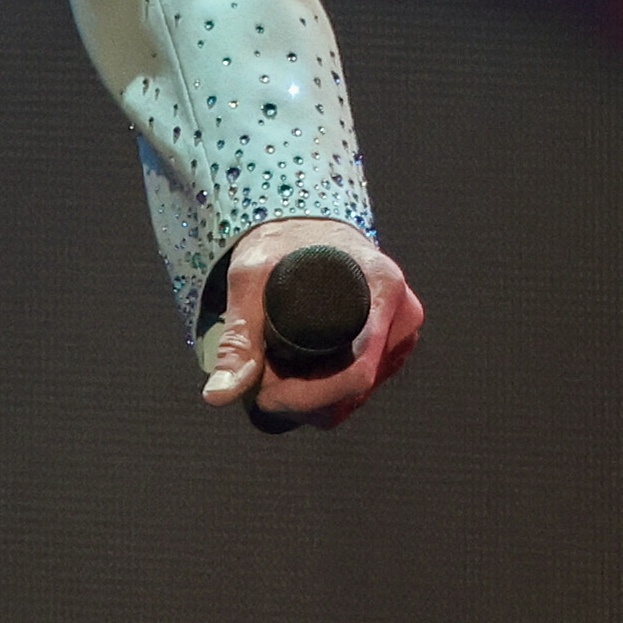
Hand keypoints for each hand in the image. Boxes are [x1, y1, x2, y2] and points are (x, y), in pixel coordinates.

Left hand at [199, 217, 424, 431]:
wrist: (304, 223)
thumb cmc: (283, 242)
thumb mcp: (252, 278)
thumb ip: (237, 337)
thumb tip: (218, 395)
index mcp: (383, 288)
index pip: (357, 370)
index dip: (309, 395)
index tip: (265, 395)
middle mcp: (403, 313)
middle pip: (355, 388)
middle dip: (302, 398)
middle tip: (258, 382)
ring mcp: (400, 332)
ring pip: (357, 395)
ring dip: (312, 399)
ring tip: (272, 371)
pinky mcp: (391, 345)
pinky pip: (359, 387)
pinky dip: (325, 392)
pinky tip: (295, 374)